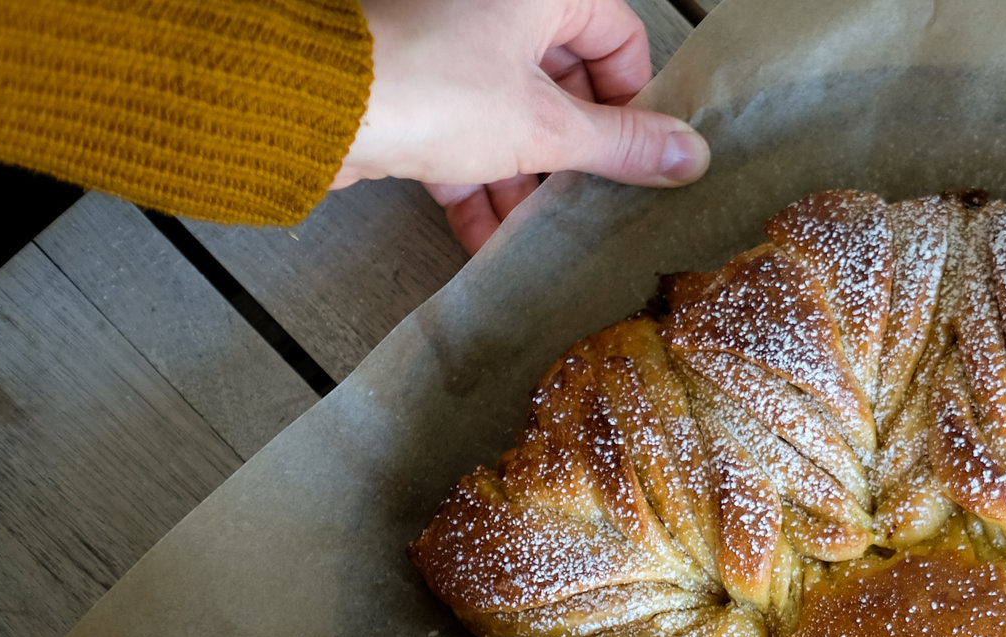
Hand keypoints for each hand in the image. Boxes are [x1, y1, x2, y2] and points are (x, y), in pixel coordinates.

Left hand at [335, 0, 709, 252]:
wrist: (315, 103)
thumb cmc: (430, 85)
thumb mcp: (546, 127)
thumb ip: (621, 145)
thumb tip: (689, 155)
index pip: (616, 33)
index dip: (633, 97)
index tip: (639, 153)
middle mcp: (492, 7)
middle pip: (562, 82)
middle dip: (575, 153)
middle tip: (594, 201)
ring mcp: (448, 48)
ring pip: (511, 117)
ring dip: (527, 181)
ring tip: (540, 234)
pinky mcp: (410, 90)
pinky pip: (461, 139)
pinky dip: (478, 187)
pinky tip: (488, 243)